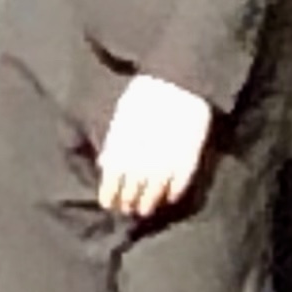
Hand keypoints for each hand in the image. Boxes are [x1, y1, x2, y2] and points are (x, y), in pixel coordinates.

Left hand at [97, 74, 214, 217]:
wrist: (176, 81)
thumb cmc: (145, 94)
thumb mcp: (121, 116)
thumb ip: (112, 143)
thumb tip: (103, 164)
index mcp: (122, 149)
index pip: (112, 182)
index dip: (110, 195)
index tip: (109, 204)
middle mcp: (141, 161)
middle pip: (132, 192)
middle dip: (128, 203)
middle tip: (128, 209)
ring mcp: (166, 162)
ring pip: (155, 193)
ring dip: (149, 204)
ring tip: (145, 210)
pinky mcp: (187, 160)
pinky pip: (180, 185)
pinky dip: (173, 194)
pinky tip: (169, 197)